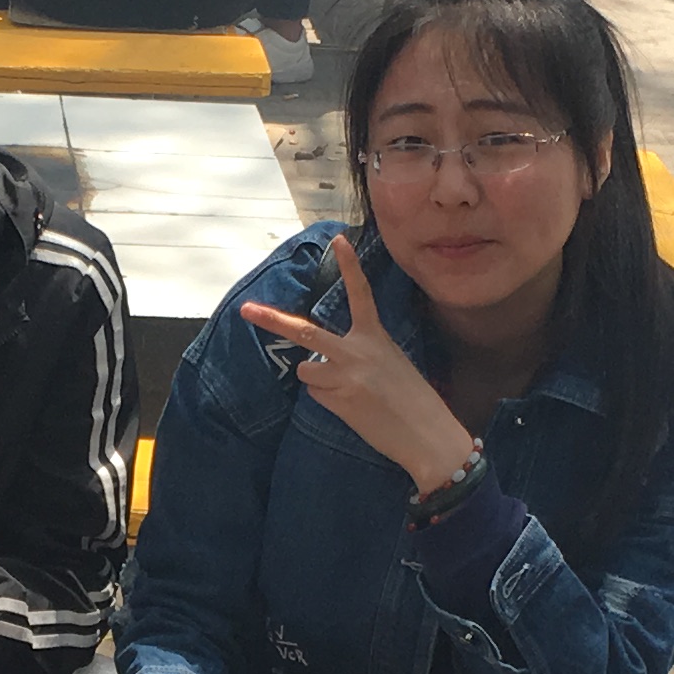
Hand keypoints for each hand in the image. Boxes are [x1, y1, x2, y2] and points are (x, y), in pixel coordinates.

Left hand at [238, 232, 471, 494]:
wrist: (426, 433)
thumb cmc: (414, 400)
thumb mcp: (393, 363)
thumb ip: (362, 353)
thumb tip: (326, 362)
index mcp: (376, 336)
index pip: (360, 293)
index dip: (349, 265)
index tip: (338, 240)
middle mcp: (357, 350)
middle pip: (304, 331)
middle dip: (272, 321)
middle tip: (246, 310)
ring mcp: (345, 375)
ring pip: (306, 371)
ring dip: (318, 381)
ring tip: (349, 393)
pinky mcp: (339, 399)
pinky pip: (316, 395)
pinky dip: (328, 400)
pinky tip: (353, 408)